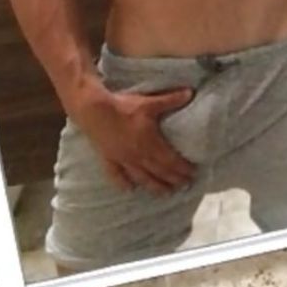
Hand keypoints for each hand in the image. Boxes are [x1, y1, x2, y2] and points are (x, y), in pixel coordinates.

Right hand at [71, 84, 195, 195]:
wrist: (94, 111)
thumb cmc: (123, 107)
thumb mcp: (150, 102)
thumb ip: (171, 100)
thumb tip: (191, 93)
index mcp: (149, 143)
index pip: (170, 161)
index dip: (182, 168)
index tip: (192, 174)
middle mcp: (137, 155)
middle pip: (158, 172)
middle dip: (173, 180)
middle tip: (185, 186)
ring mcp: (122, 159)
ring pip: (141, 177)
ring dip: (154, 186)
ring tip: (165, 194)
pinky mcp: (108, 159)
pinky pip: (116, 175)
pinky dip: (123, 184)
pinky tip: (130, 190)